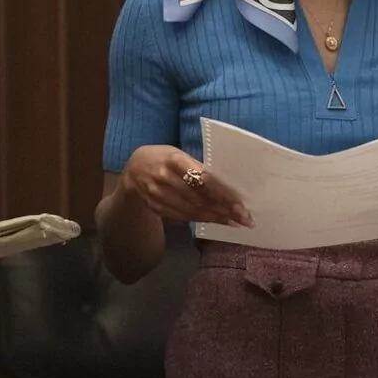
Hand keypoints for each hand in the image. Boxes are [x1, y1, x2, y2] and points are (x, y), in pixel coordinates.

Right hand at [118, 145, 250, 226]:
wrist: (133, 169)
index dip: (222, 194)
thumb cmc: (163, 158)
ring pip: (192, 210)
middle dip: (224, 210)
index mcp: (174, 159)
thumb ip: (197, 167)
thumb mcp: (178, 155)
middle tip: (245, 218)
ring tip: (234, 222)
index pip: (203, 179)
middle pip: (200, 198)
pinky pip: (182, 216)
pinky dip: (201, 220)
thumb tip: (226, 185)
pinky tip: (215, 221)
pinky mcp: (155, 207)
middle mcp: (164, 177)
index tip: (240, 204)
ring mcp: (158, 194)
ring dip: (216, 218)